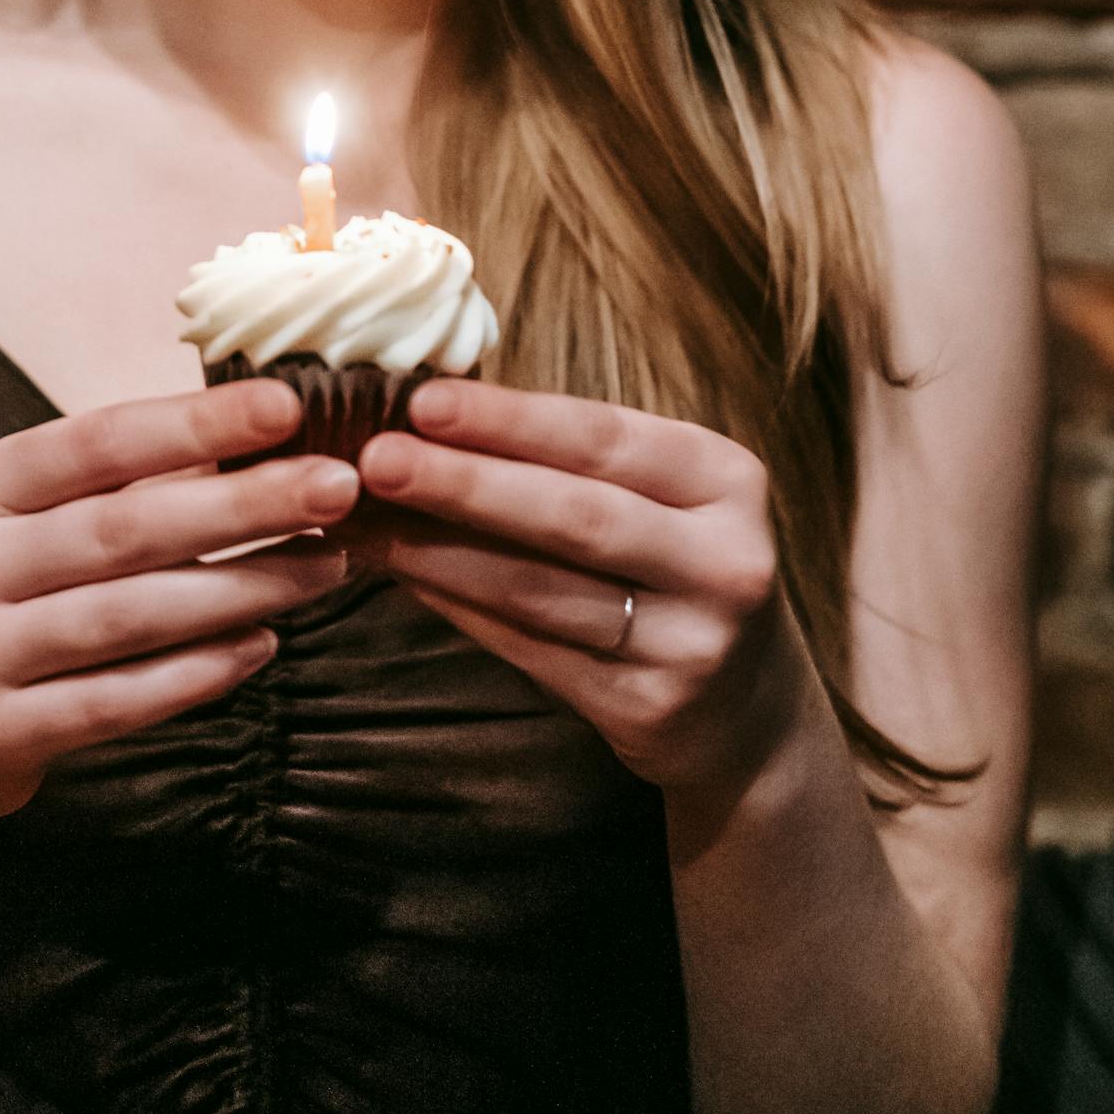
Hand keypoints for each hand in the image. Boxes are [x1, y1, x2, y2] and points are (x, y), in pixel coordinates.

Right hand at [0, 381, 355, 841]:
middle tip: (338, 485)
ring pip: (131, 616)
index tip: (287, 405)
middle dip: (244, 503)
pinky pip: (117, 700)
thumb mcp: (42, 521)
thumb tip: (266, 430)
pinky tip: (265, 643)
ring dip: (244, 587)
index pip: (98, 440)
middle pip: (125, 528)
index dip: (195, 422)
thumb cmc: (14, 593)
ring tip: (329, 566)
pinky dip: (199, 672)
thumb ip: (135, 480)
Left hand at [356, 381, 809, 813]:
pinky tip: (406, 579)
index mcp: (725, 478)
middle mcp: (724, 558)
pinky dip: (460, 609)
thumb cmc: (674, 568)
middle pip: (575, 514)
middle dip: (465, 483)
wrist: (748, 712)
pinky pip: (533, 650)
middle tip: (375, 459)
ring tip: (365, 524)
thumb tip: (427, 414)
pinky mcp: (651, 707)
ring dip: (440, 554)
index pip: (603, 437)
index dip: (509, 420)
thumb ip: (569, 459)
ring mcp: (693, 641)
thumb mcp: (661, 499)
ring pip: (542, 590)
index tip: (421, 401)